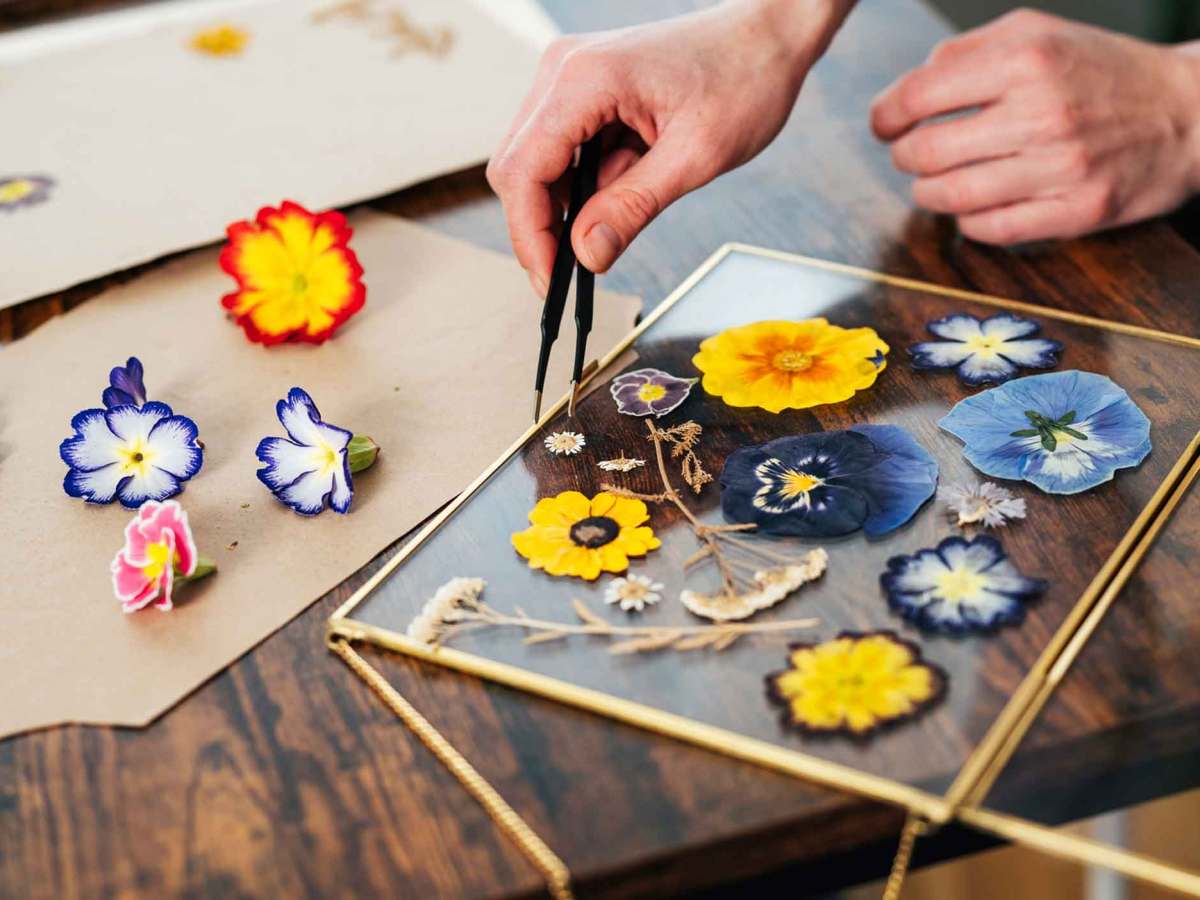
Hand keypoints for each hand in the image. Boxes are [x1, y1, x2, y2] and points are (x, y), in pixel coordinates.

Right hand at [487, 0, 853, 293]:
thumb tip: (586, 255)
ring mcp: (570, 77)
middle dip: (542, 225)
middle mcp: (564, 70)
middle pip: (518, 167)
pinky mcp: (584, 89)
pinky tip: (629, 179)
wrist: (769, 35)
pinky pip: (564, 149)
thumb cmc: (744, 78)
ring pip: (538, 162)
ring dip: (569, 202)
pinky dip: (586, 182)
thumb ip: (633, 207)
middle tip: (577, 268)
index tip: (552, 282)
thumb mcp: (695, 157)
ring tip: (624, 209)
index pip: (524, 170)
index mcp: (584, 79)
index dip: (531, 234)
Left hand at [871, 9, 1199, 244]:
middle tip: (909, 154)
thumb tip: (906, 91)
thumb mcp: (1036, 35)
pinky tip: (972, 205)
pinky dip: (967, 220)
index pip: (918, 97)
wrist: (1187, 113)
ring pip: (951, 197)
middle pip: (926, 152)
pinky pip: (990, 229)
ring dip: (927, 192)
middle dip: (904, 156)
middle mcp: (1042, 114)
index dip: (886, 116)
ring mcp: (1060, 168)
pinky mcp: (1075, 212)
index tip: (884, 125)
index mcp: (1026, 61)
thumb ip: (966, 53)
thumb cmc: (1099, 72)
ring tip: (935, 181)